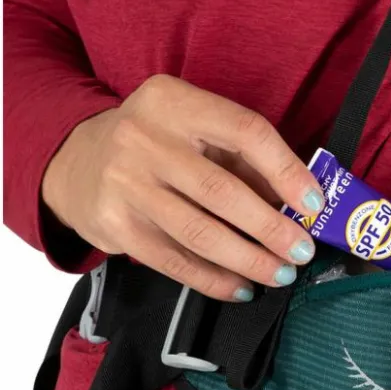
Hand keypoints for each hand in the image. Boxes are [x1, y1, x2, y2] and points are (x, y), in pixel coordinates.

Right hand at [41, 75, 324, 301]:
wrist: (77, 162)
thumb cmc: (157, 143)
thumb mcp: (194, 129)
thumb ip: (240, 158)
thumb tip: (298, 204)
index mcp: (174, 101)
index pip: (245, 131)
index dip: (285, 170)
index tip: (313, 203)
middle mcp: (144, 138)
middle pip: (221, 190)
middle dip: (270, 227)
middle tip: (301, 251)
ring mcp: (125, 183)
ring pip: (198, 232)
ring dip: (248, 260)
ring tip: (279, 274)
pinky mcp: (115, 226)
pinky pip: (173, 261)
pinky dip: (213, 279)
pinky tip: (240, 287)